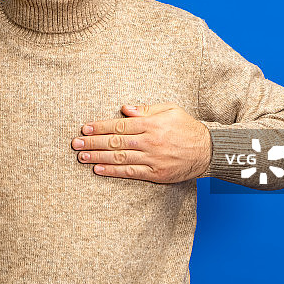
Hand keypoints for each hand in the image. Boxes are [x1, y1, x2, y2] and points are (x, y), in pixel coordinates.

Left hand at [71, 102, 210, 182]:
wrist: (208, 151)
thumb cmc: (186, 127)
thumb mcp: (170, 110)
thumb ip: (146, 109)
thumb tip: (125, 108)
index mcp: (152, 124)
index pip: (120, 125)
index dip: (100, 127)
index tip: (84, 128)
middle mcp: (150, 142)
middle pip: (116, 142)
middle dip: (93, 143)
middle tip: (75, 144)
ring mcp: (153, 159)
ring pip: (120, 158)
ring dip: (98, 158)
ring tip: (82, 156)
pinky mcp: (156, 174)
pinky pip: (131, 173)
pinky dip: (113, 171)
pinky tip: (98, 170)